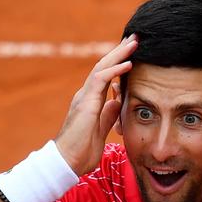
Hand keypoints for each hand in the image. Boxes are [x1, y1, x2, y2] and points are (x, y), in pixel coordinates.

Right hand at [55, 35, 137, 174]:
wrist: (66, 163)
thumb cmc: (81, 151)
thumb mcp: (100, 129)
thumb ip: (108, 114)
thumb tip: (116, 101)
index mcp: (90, 101)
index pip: (106, 75)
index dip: (119, 62)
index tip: (132, 52)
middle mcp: (86, 95)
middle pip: (104, 66)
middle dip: (120, 51)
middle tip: (134, 38)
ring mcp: (84, 97)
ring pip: (102, 67)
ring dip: (119, 54)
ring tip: (133, 43)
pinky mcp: (85, 103)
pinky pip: (100, 80)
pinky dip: (115, 70)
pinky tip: (128, 63)